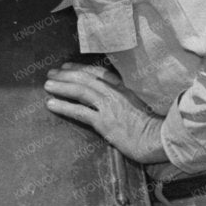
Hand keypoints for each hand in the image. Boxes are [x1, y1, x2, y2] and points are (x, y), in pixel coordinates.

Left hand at [43, 62, 167, 164]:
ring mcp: (110, 106)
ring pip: (81, 91)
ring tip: (47, 85)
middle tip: (51, 73)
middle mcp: (116, 93)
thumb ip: (127, 100)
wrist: (158, 139)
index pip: (100, 73)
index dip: (82, 68)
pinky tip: (51, 104)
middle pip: (87, 78)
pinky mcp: (104, 122)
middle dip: (67, 74)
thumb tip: (114, 101)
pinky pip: (79, 111)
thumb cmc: (152, 127)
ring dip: (62, 86)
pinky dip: (63, 106)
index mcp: (125, 89)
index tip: (68, 67)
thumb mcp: (141, 107)